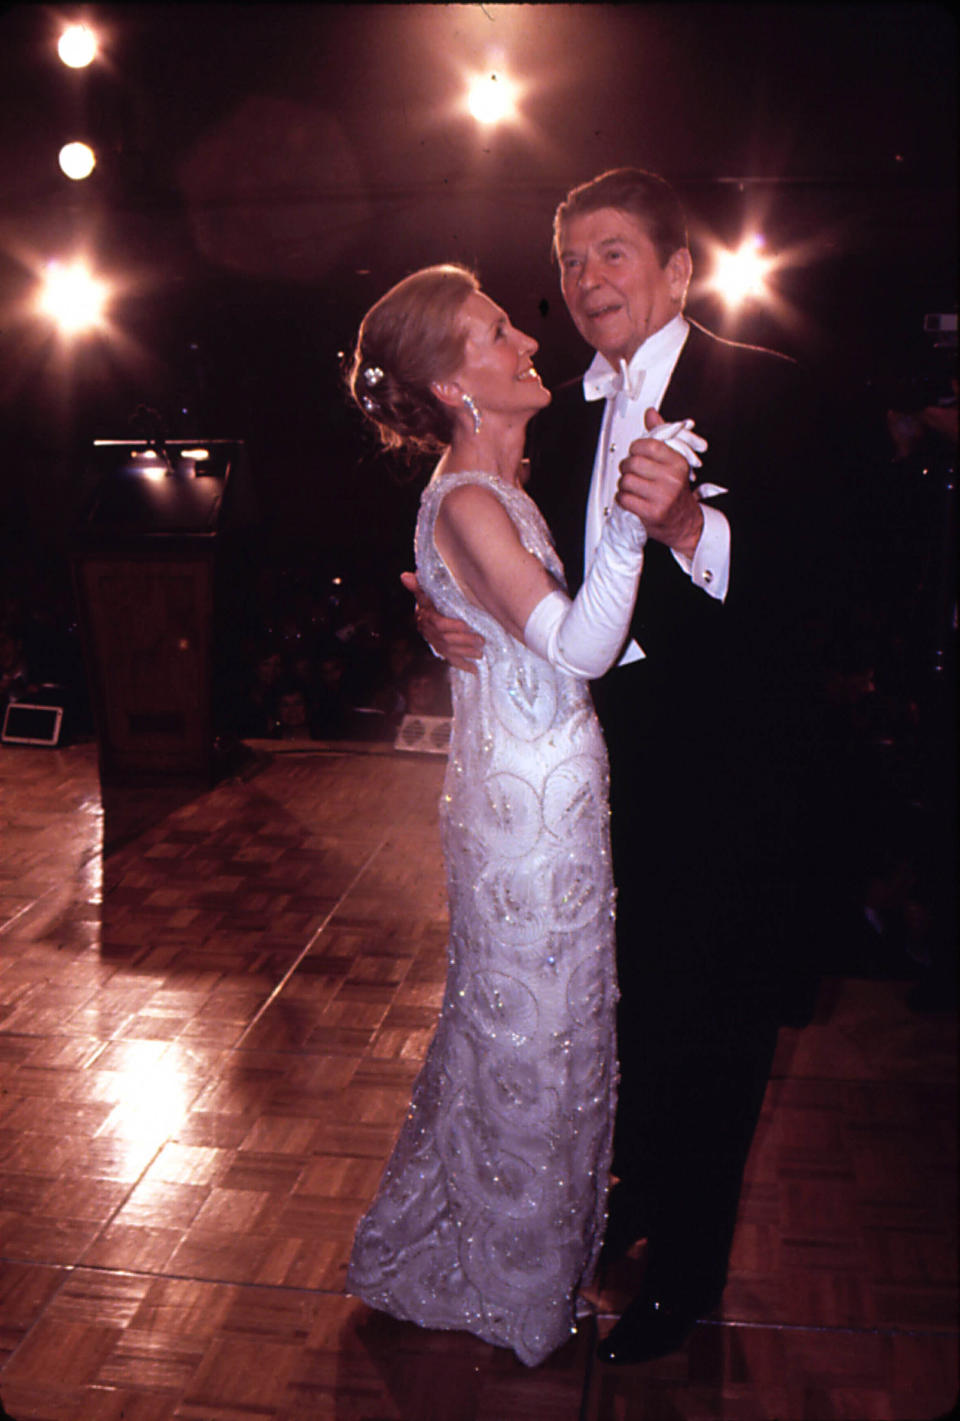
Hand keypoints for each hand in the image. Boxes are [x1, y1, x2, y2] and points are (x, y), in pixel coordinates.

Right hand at [400, 572, 483, 673]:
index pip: (439, 624)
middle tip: (481, 641)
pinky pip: (451, 660)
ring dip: (466, 653)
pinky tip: (474, 670)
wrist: (424, 612)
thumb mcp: (425, 591)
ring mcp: (435, 643)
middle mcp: (429, 632)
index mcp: (426, 617)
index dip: (453, 626)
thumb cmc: (429, 599)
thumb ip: (418, 585)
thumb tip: (405, 575)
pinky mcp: (442, 651)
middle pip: (446, 640)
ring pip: (450, 651)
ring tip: (480, 654)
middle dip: (464, 641)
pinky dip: (463, 666)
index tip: (467, 626)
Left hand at [616, 408, 703, 559]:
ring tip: (632, 487)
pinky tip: (630, 499)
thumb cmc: (676, 491)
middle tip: (631, 472)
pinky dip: (622, 498)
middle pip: (633, 463)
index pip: (647, 445)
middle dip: (626, 467)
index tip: (637, 453)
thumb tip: (650, 413)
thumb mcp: (673, 461)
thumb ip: (660, 436)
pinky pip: (624, 499)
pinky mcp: (652, 512)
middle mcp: (672, 479)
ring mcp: (662, 496)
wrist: (685, 523)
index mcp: (678, 462)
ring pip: (626, 481)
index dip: (636, 449)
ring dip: (623, 484)